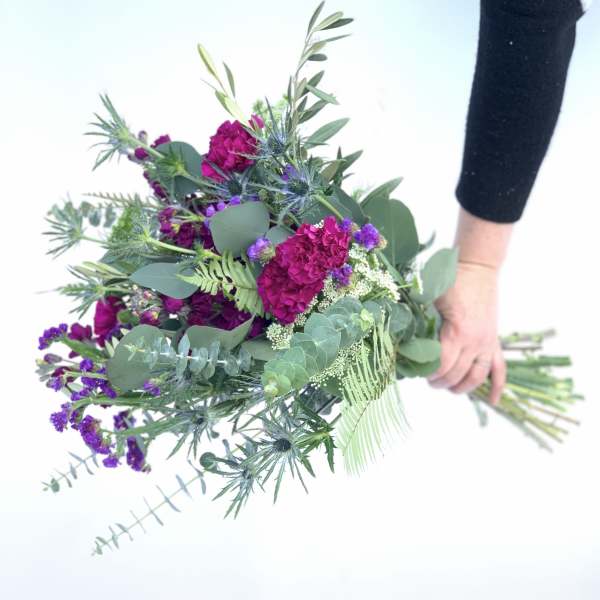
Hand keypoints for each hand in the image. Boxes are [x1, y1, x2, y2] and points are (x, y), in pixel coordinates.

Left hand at [426, 260, 505, 404]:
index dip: (429, 372)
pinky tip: (493, 401)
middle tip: (428, 380)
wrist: (477, 267)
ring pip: (477, 376)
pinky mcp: (494, 340)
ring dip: (462, 387)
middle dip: (440, 381)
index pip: (442, 364)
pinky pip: (500, 368)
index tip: (418, 372)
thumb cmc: (452, 280)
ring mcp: (487, 342)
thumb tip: (402, 339)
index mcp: (458, 332)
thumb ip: (420, 319)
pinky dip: (497, 386)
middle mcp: (476, 341)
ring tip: (449, 389)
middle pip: (457, 373)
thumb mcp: (430, 297)